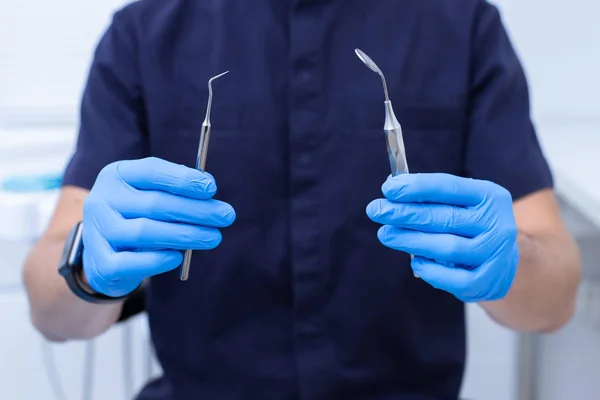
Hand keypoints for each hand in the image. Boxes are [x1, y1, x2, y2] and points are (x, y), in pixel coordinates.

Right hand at [82, 157, 234, 296]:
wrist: (103, 253)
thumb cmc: (138, 215)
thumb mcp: (151, 194)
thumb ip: (176, 188)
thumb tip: (207, 186)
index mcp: (116, 175)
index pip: (151, 171)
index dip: (183, 179)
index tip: (212, 188)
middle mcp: (101, 199)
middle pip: (154, 204)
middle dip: (196, 210)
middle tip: (226, 215)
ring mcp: (96, 231)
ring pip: (144, 232)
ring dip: (185, 235)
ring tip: (213, 238)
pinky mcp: (100, 262)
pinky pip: (130, 263)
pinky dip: (157, 260)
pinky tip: (178, 257)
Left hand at [366, 173, 518, 301]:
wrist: (504, 261)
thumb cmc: (470, 227)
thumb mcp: (460, 205)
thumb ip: (430, 199)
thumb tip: (392, 191)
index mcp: (489, 197)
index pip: (449, 188)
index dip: (417, 187)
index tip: (389, 188)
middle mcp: (496, 224)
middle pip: (444, 218)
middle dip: (405, 214)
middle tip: (377, 210)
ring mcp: (495, 254)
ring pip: (447, 247)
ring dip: (411, 241)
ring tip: (386, 235)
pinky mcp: (488, 281)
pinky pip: (454, 278)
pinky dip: (430, 270)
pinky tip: (416, 262)